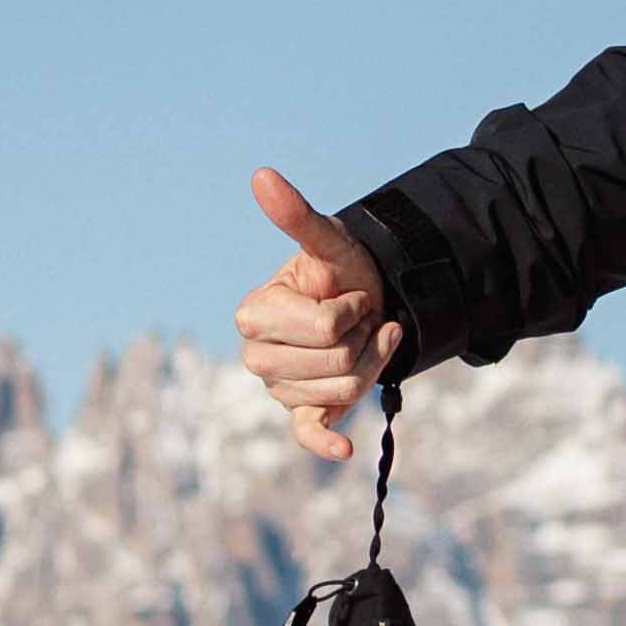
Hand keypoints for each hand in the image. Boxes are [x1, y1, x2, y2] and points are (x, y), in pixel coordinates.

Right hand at [234, 166, 403, 457]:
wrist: (367, 300)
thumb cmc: (342, 272)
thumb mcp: (329, 244)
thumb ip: (297, 217)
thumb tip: (262, 175)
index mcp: (253, 315)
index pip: (325, 329)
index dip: (352, 310)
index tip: (350, 296)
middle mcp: (256, 356)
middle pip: (337, 363)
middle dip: (363, 338)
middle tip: (361, 319)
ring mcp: (279, 388)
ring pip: (346, 390)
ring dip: (372, 363)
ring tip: (366, 340)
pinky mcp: (301, 413)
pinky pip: (308, 433)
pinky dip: (326, 442)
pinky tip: (344, 449)